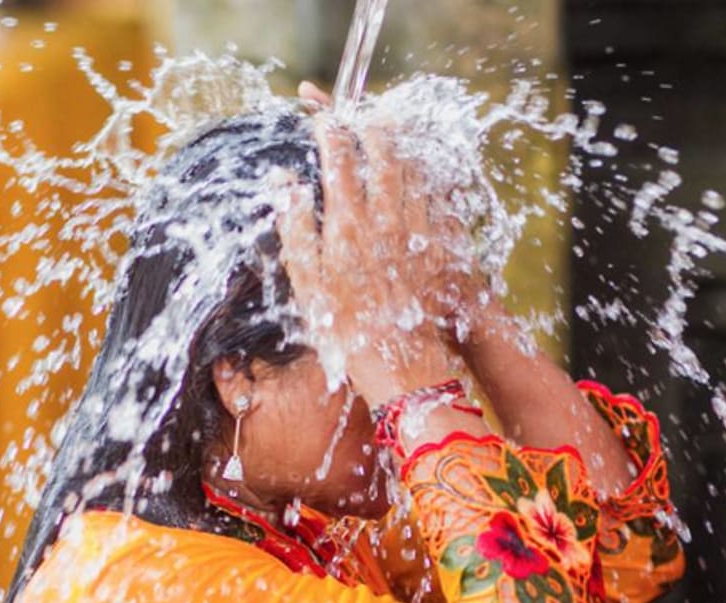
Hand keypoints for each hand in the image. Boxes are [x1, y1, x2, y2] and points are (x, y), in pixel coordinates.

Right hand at [296, 82, 491, 344]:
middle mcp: (386, 219)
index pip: (339, 160)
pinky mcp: (441, 246)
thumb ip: (294, 226)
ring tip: (390, 134)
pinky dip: (429, 176)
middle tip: (362, 115)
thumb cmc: (343, 329)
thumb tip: (284, 180)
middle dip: (371, 127)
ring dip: (401, 147)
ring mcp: (418, 230)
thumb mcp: (305, 282)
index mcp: (348, 224)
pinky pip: (439, 197)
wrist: (399, 364)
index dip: (329, 131)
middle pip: (383, 154)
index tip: (321, 118)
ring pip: (414, 170)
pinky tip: (423, 173)